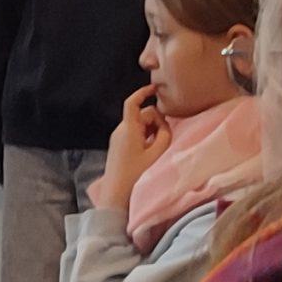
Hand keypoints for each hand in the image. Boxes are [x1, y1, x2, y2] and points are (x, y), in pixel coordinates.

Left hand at [100, 85, 169, 200]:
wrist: (116, 194)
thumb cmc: (136, 174)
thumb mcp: (157, 152)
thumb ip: (164, 133)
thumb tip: (164, 123)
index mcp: (128, 128)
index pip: (132, 103)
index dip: (143, 92)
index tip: (155, 88)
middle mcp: (121, 130)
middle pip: (142, 115)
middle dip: (156, 121)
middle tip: (164, 138)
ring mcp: (118, 138)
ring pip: (140, 125)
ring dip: (152, 131)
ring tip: (157, 149)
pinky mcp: (119, 146)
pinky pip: (135, 134)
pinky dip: (146, 137)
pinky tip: (151, 152)